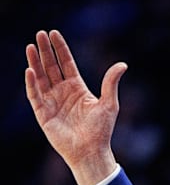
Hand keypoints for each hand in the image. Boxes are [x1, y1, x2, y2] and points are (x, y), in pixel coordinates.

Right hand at [25, 30, 126, 184]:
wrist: (91, 151)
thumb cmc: (101, 129)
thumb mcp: (109, 103)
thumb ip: (111, 82)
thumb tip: (123, 64)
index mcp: (77, 88)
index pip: (66, 63)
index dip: (60, 49)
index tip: (53, 33)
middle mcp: (62, 92)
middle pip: (51, 67)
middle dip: (45, 51)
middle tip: (40, 33)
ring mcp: (51, 102)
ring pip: (40, 78)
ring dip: (35, 62)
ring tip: (31, 46)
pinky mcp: (43, 113)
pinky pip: (35, 95)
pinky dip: (32, 83)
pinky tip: (30, 70)